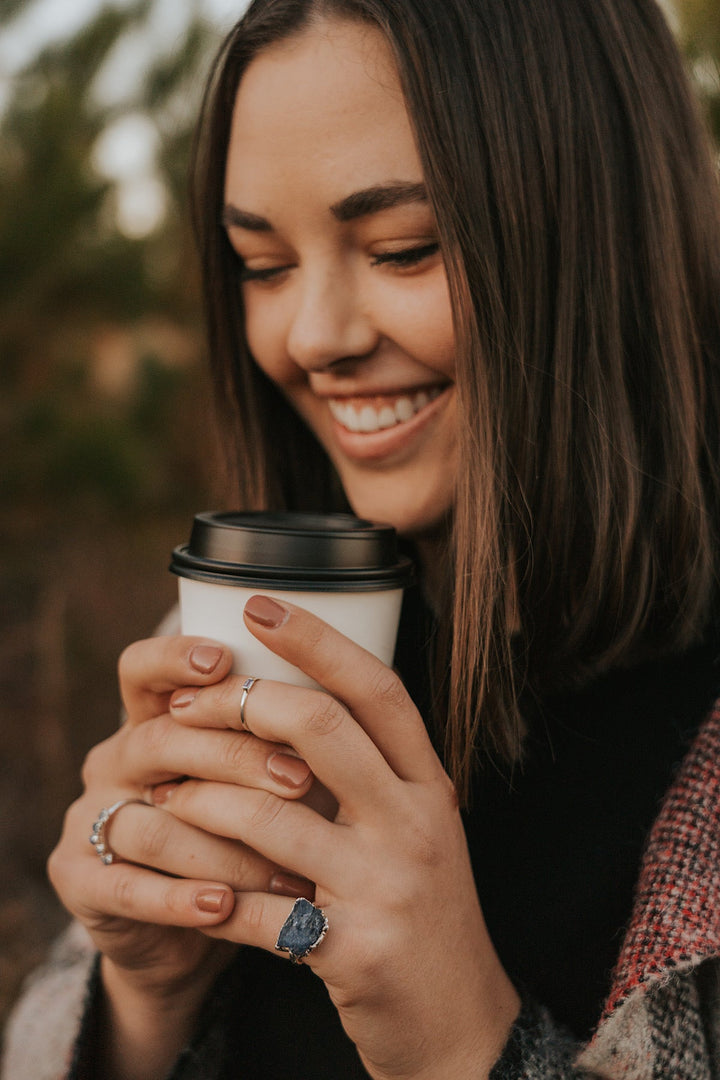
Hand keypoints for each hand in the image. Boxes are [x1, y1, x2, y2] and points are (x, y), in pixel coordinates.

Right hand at [47, 636, 317, 1078]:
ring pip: (152, 822)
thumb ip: (288, 739)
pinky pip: (128, 886)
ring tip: (290, 869)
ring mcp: (91, 819)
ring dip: (225, 846)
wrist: (186, 930)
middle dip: (235, 757)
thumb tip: (359, 704)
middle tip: (301, 780)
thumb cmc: (244, 834)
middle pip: (160, 740)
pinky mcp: (82, 882)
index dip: (175, 657)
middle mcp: (116, 759)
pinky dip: (180, 897)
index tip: (225, 658)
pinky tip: (225, 908)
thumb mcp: (261, 779)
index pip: (143, 669)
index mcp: (153, 719)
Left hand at [160, 597, 520, 1079]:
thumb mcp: (416, 831)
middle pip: (323, 729)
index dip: (317, 639)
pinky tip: (178, 883)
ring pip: (268, 815)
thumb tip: (292, 705)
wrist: (460, 1025)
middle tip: (187, 702)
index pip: (378, 689)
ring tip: (165, 791)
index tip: (259, 605)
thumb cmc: (421, 913)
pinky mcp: (351, 951)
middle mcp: (416, 824)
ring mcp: (387, 887)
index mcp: (430, 786)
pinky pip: (252, 908)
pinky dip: (204, 891)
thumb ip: (371, 773)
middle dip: (242, 703)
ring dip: (201, 799)